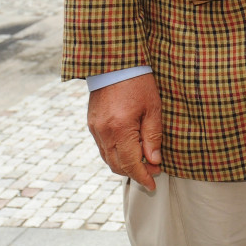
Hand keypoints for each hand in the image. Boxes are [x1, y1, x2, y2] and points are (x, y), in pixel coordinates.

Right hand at [88, 73, 163, 190]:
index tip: (153, 184)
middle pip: (117, 166)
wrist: (114, 62)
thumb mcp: (152, 107)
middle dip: (135, 173)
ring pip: (108, 159)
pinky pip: (102, 147)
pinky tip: (129, 150)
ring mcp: (95, 128)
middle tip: (153, 171)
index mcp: (120, 129)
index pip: (131, 164)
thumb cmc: (138, 82)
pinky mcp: (92, 123)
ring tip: (143, 162)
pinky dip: (115, 154)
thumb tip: (153, 161)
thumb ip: (153, 136)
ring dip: (124, 165)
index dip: (143, 177)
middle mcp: (103, 132)